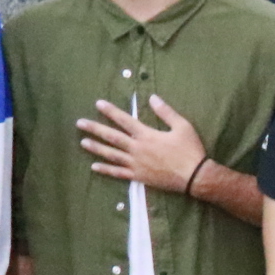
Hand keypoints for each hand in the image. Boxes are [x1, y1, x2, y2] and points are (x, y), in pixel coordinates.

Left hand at [80, 94, 207, 193]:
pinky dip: (106, 170)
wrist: (194, 177)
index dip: (111, 111)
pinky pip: (118, 173)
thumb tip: (153, 97)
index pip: (125, 120)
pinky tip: (94, 166)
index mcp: (147, 135)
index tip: (98, 104)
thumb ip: (166, 112)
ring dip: (96, 148)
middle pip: (112, 137)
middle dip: (95, 129)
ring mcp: (136, 164)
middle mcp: (137, 149)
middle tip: (80, 123)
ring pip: (111, 154)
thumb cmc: (190, 150)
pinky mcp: (138, 176)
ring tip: (83, 142)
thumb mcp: (183, 126)